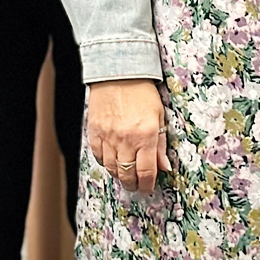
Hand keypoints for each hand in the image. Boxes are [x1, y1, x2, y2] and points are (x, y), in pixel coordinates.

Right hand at [86, 79, 170, 193]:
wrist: (118, 72)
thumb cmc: (141, 91)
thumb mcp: (159, 116)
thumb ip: (161, 145)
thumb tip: (164, 167)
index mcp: (146, 136)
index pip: (147, 172)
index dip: (147, 185)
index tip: (148, 187)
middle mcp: (126, 139)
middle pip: (127, 175)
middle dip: (133, 184)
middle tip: (136, 184)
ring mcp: (108, 136)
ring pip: (112, 168)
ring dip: (119, 175)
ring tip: (125, 173)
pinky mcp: (94, 131)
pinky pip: (98, 156)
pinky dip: (105, 161)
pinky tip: (111, 159)